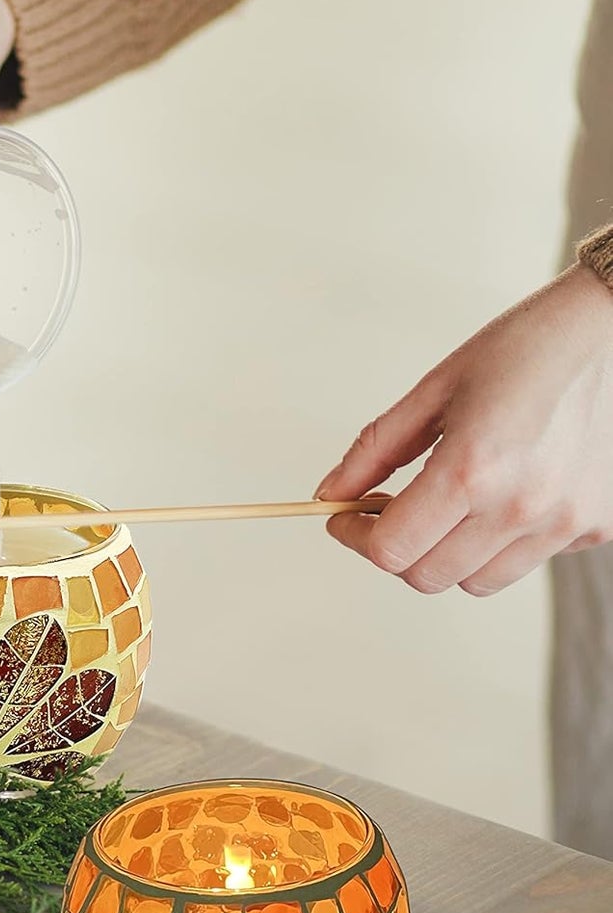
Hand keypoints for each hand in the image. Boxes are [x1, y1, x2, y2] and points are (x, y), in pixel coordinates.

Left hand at [316, 265, 612, 594]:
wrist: (611, 330)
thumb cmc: (522, 349)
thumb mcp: (434, 391)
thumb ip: (374, 451)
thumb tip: (329, 496)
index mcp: (473, 469)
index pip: (391, 549)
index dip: (354, 538)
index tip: (344, 518)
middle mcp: (520, 508)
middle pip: (427, 577)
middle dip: (395, 548)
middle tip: (387, 508)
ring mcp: (563, 523)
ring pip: (474, 581)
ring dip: (445, 553)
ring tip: (447, 502)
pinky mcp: (595, 527)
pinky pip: (523, 560)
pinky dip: (497, 542)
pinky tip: (503, 492)